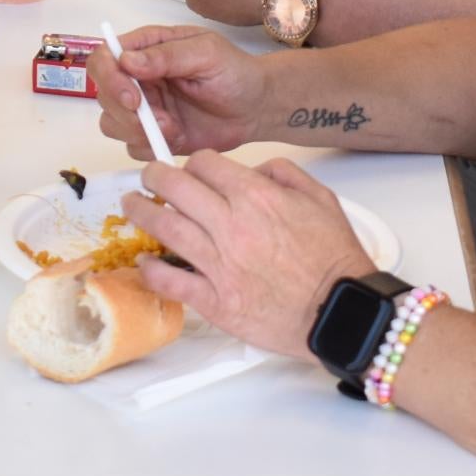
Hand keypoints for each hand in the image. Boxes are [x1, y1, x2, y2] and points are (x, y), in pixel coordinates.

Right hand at [88, 24, 261, 157]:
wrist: (257, 107)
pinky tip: (177, 138)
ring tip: (173, 128)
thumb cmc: (235, 72)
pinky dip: (151, 147)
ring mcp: (144, 108)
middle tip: (161, 120)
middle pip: (103, 95)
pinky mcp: (154, 135)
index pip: (104, 58)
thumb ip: (167, 56)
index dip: (109, 79)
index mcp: (146, 49)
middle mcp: (138, 78)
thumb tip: (127, 60)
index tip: (133, 98)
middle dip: (126, 113)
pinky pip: (133, 147)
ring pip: (111, 124)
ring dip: (137, 131)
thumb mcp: (206, 53)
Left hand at [122, 153, 375, 356]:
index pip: (204, 164)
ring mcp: (220, 265)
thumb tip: (254, 169)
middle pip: (174, 188)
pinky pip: (171, 282)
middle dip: (154, 177)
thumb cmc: (335, 259)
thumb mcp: (321, 199)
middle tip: (148, 178)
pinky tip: (145, 261)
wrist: (343, 313)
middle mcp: (232, 226)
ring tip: (131, 206)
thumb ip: (285, 174)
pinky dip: (152, 270)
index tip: (190, 170)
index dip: (194, 163)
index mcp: (256, 197)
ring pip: (164, 228)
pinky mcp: (215, 302)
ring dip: (140, 213)